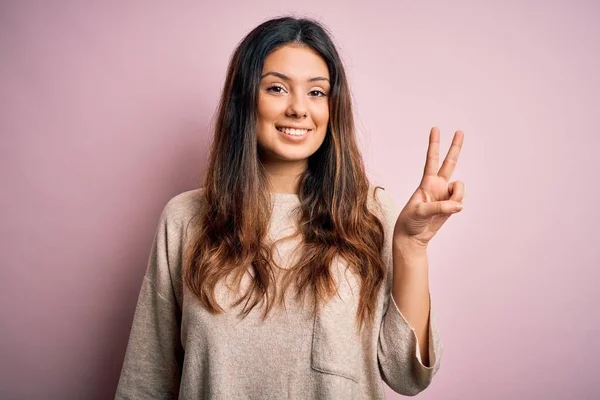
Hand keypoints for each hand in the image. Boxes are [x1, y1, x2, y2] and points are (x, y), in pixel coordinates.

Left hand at [394, 127, 464, 248]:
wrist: (413, 236)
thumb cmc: (410, 221)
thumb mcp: (420, 212)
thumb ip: (439, 207)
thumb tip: (459, 206)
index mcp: (427, 182)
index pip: (432, 159)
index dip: (434, 144)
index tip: (435, 129)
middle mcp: (437, 185)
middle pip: (449, 163)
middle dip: (455, 147)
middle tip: (460, 131)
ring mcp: (445, 195)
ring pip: (459, 189)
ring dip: (456, 197)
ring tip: (445, 207)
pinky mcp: (451, 205)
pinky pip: (460, 201)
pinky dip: (457, 206)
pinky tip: (450, 211)